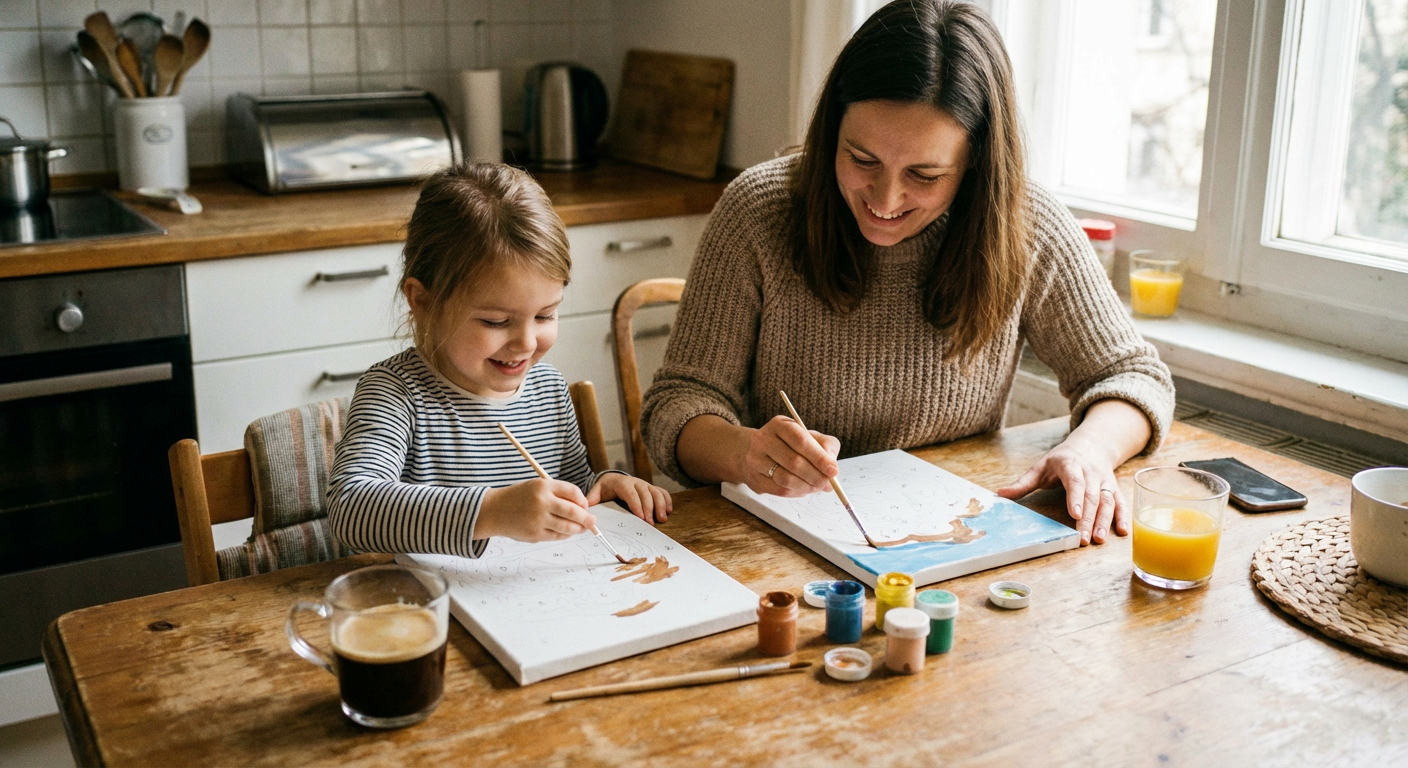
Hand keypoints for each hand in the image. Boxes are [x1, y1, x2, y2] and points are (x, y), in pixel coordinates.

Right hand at [477, 479, 596, 542]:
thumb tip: (582, 507)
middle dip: (587, 518)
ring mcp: (538, 520)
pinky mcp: (535, 534)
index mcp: (543, 486)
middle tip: (593, 521)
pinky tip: (567, 533)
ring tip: (582, 528)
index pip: (572, 492)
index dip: (582, 500)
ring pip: (567, 527)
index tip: (585, 505)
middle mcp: (542, 502)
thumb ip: (557, 494)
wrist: (494, 511)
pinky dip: (565, 535)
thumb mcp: (536, 486)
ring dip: (578, 529)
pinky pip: (557, 536)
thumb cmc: (518, 497)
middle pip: (573, 511)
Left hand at [586, 473, 672, 523]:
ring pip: (656, 492)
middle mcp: (635, 482)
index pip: (631, 493)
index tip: (641, 517)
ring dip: (661, 505)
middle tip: (651, 524)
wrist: (612, 479)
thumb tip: (585, 510)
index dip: (637, 505)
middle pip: (646, 494)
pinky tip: (669, 511)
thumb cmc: (605, 489)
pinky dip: (667, 500)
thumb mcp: (596, 492)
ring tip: (662, 519)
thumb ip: (592, 500)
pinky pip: (662, 492)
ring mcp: (645, 485)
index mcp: (621, 483)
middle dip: (650, 509)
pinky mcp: (651, 488)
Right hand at [743, 415, 840, 497]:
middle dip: (816, 476)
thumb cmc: (791, 444)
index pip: (801, 441)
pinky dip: (797, 492)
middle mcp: (763, 439)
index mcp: (779, 424)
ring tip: (818, 487)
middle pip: (793, 462)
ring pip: (786, 479)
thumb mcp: (810, 437)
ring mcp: (755, 459)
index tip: (833, 470)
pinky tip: (804, 489)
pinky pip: (779, 490)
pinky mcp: (754, 477)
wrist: (761, 453)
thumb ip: (826, 445)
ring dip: (807, 487)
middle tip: (828, 484)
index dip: (819, 457)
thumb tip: (831, 465)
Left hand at [996, 433, 1127, 545]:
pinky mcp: (1113, 488)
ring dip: (1104, 521)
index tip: (1074, 514)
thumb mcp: (1040, 467)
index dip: (1075, 497)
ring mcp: (1104, 480)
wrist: (1090, 445)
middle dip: (1087, 518)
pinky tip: (1123, 532)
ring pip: (1107, 501)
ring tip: (1098, 539)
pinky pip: (1120, 502)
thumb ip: (1022, 483)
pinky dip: (1123, 517)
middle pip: (1091, 496)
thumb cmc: (1061, 460)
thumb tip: (1000, 495)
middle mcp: (1091, 472)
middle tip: (1082, 538)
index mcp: (1070, 465)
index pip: (1075, 481)